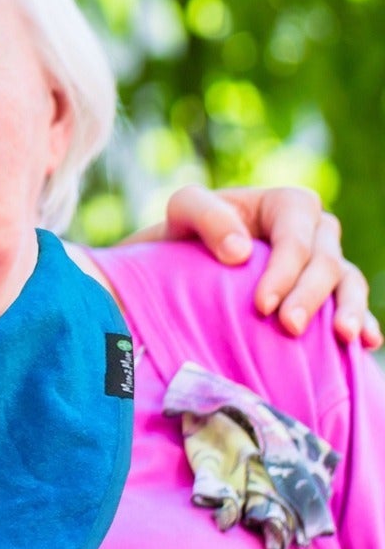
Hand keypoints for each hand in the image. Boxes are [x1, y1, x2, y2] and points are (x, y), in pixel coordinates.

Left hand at [137, 184, 379, 347]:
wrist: (182, 264)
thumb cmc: (184, 234)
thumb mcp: (184, 211)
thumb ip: (206, 216)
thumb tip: (240, 252)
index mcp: (287, 205)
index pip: (295, 238)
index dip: (284, 271)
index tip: (262, 306)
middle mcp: (315, 231)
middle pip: (326, 262)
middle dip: (310, 296)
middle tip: (290, 327)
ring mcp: (325, 262)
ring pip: (349, 282)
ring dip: (350, 309)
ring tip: (344, 337)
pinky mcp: (327, 292)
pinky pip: (352, 305)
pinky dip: (363, 322)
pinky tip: (366, 342)